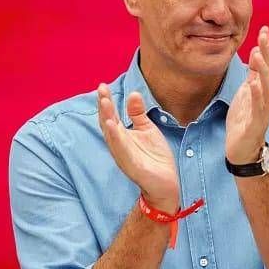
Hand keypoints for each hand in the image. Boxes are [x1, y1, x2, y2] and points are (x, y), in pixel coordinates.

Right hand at [97, 83, 179, 212]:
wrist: (166, 182)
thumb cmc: (155, 157)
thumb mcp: (147, 130)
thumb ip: (138, 114)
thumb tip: (133, 93)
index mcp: (122, 136)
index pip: (110, 116)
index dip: (106, 101)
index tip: (102, 86)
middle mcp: (119, 145)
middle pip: (107, 124)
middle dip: (104, 108)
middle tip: (101, 90)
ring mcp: (123, 156)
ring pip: (112, 136)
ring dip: (107, 120)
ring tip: (104, 104)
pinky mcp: (132, 166)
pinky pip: (122, 151)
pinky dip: (116, 139)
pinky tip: (113, 127)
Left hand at [226, 26, 268, 164]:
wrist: (242, 150)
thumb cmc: (244, 120)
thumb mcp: (246, 92)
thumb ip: (252, 74)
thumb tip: (256, 52)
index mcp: (263, 90)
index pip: (268, 65)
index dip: (267, 48)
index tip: (264, 29)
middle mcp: (267, 98)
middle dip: (268, 54)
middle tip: (262, 36)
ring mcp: (263, 111)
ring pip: (267, 89)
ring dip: (263, 71)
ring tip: (257, 55)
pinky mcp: (256, 124)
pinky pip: (258, 108)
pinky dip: (257, 95)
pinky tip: (253, 84)